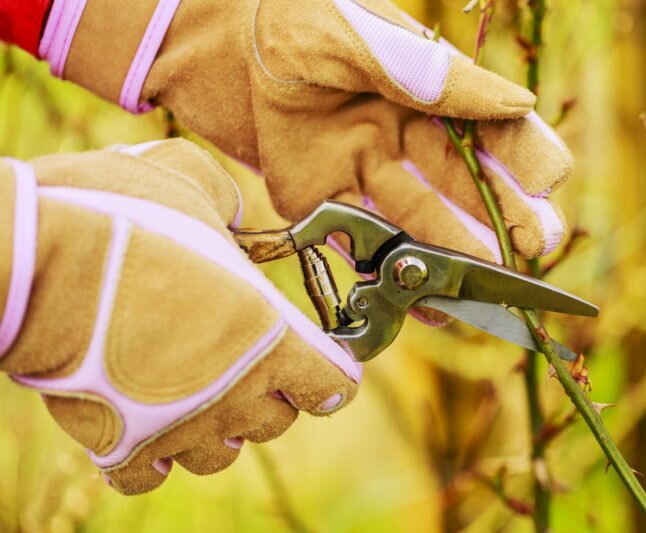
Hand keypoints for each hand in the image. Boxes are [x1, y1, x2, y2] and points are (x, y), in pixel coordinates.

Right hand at [0, 140, 360, 493]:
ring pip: (222, 455)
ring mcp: (181, 426)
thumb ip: (226, 201)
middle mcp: (236, 391)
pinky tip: (145, 428)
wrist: (33, 258)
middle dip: (270, 395)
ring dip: (218, 430)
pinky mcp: (122, 446)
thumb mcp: (188, 179)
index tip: (322, 365)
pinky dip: (153, 458)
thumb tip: (231, 215)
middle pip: (277, 420)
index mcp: (269, 335)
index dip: (331, 374)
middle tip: (245, 362)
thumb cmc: (117, 212)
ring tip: (199, 396)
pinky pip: (149, 476)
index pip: (332, 384)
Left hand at [44, 0, 571, 265]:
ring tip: (483, 287)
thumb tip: (516, 105)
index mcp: (431, 92)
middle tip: (536, 248)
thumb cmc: (299, 20)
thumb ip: (432, 76)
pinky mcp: (324, 202)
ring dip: (454, 255)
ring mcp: (367, 173)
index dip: (527, 157)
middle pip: (468, 187)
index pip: (497, 129)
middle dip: (506, 219)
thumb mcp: (363, 38)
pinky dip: (392, 273)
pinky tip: (422, 303)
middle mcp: (409, 138)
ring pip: (422, 222)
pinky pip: (363, 243)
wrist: (223, 43)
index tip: (548, 182)